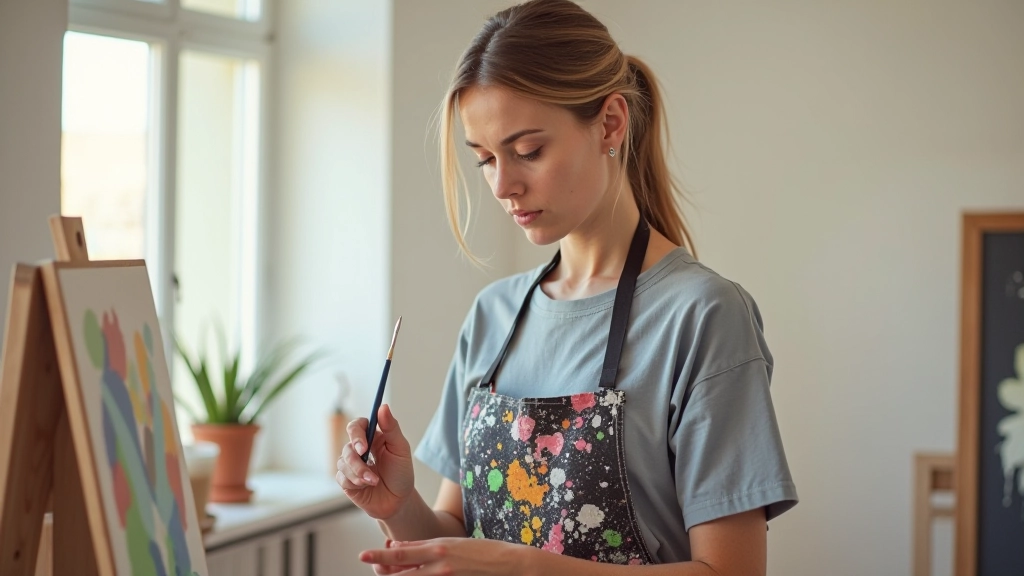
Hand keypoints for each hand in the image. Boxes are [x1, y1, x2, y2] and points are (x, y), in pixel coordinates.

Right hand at [336, 403, 415, 519]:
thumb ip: (391, 428)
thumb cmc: (401, 474)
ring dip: (359, 473)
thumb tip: (383, 406)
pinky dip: (354, 482)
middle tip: (366, 464)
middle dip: (355, 458)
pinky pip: (342, 477)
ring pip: (343, 463)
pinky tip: (367, 486)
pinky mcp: (346, 480)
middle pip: (348, 446)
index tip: (363, 445)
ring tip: (375, 481)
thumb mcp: (401, 450)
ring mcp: (351, 465)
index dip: (356, 433)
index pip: (357, 426)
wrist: (398, 502)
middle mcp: (360, 450)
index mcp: (373, 438)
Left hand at [359, 538, 532, 575]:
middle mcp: (439, 565)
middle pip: (401, 573)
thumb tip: (397, 546)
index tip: (364, 555)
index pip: (401, 553)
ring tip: (389, 572)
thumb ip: (423, 548)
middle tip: (371, 565)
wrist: (508, 563)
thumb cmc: (480, 551)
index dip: (380, 556)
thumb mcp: (451, 543)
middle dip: (383, 570)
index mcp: (438, 548)